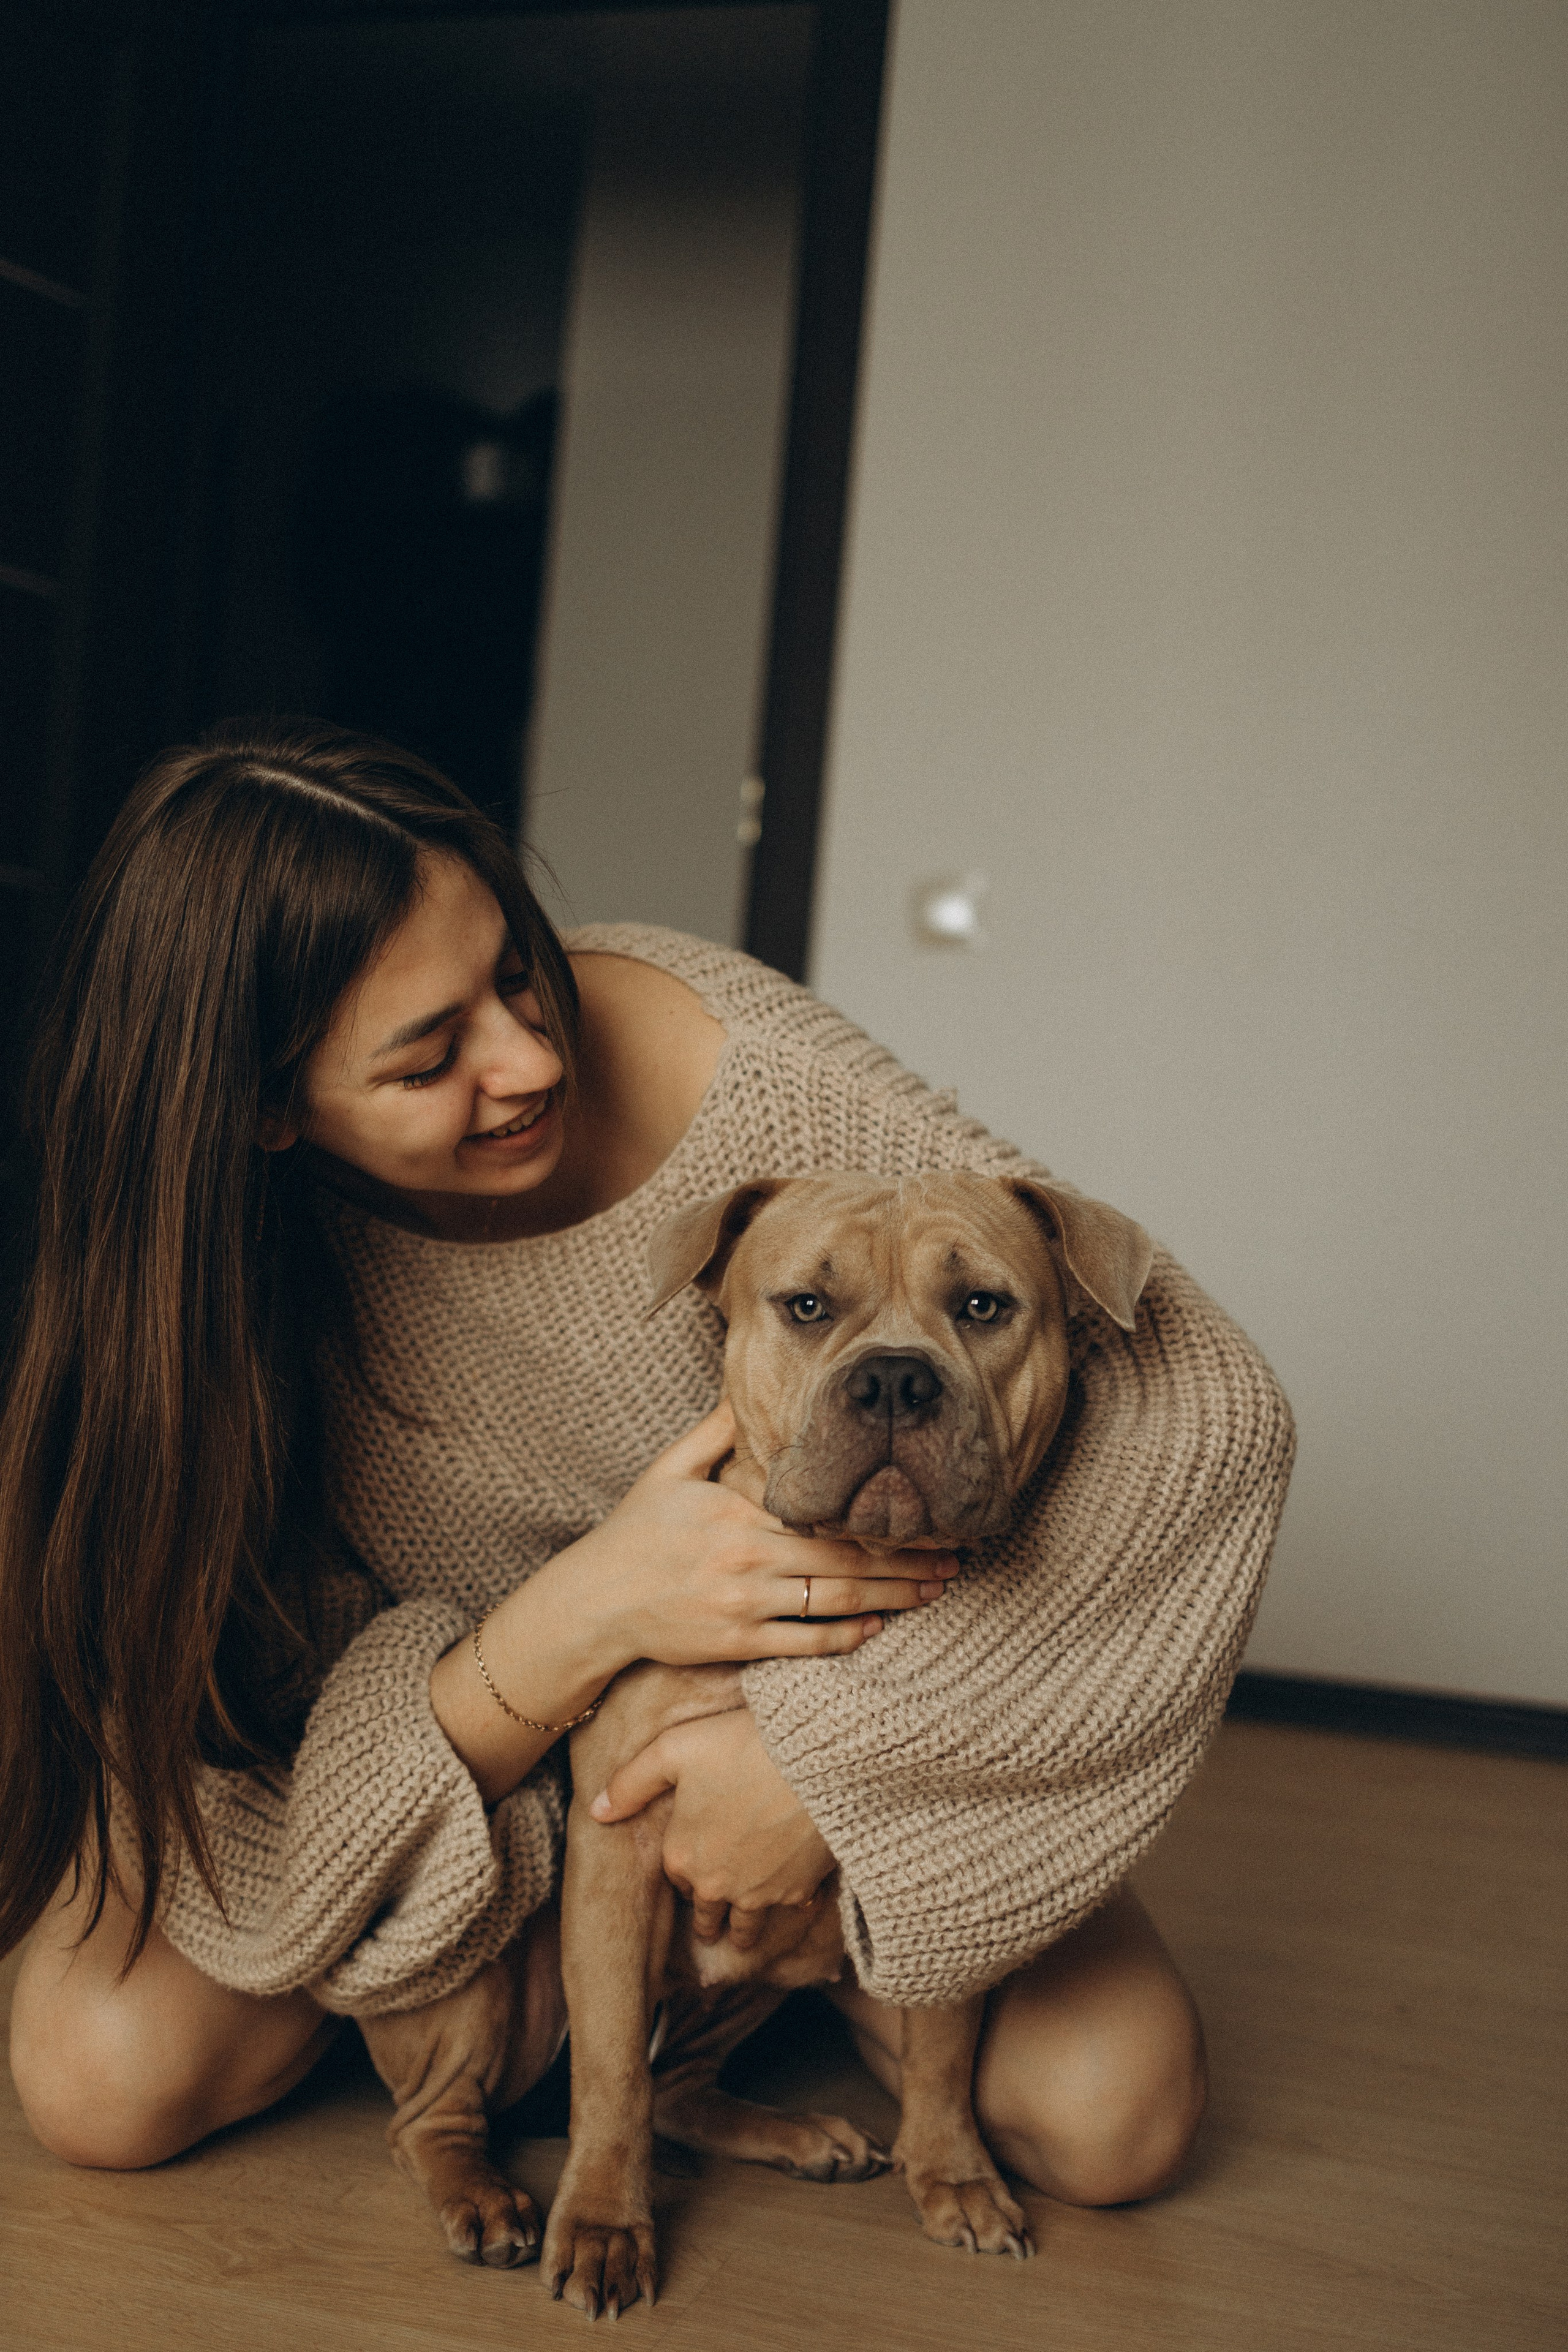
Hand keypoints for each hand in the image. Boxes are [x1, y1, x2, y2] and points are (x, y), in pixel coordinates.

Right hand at [554, 1400, 956, 1671]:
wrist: (594, 1602)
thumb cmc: (634, 1533)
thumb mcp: (669, 1470)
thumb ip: (714, 1431)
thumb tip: (745, 1387)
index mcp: (738, 1514)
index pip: (822, 1515)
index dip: (877, 1518)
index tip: (922, 1513)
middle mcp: (747, 1561)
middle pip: (844, 1563)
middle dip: (905, 1562)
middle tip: (954, 1559)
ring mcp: (743, 1606)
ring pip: (834, 1605)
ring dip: (891, 1599)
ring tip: (934, 1591)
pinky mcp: (736, 1644)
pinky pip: (803, 1643)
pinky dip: (846, 1637)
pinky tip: (879, 1627)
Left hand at [590, 1708, 833, 1949]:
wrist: (813, 1759)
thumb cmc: (739, 1747)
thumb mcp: (673, 1750)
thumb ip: (631, 1782)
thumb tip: (596, 1811)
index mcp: (682, 1856)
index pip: (675, 1877)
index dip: (684, 1870)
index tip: (692, 1868)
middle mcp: (716, 1885)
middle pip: (707, 1913)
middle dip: (709, 1918)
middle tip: (712, 1928)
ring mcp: (759, 1893)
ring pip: (746, 1926)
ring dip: (742, 1930)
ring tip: (742, 1937)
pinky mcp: (799, 1890)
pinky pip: (789, 1910)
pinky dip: (790, 1905)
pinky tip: (794, 1900)